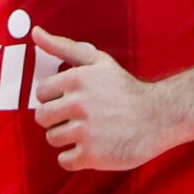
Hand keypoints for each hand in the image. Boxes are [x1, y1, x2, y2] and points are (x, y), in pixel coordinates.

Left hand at [31, 31, 173, 170]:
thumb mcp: (97, 61)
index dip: (55, 98)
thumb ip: (63, 47)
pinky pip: (64, 160)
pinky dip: (75, 157)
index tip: (71, 100)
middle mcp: (79, 104)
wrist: (158, 117)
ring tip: (87, 132)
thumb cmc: (125, 89)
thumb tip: (35, 32)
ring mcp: (85, 131)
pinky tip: (91, 147)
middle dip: (56, 118)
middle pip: (42, 117)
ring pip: (52, 138)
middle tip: (78, 118)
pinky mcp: (92, 155)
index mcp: (76, 79)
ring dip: (66, 138)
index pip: (41, 93)